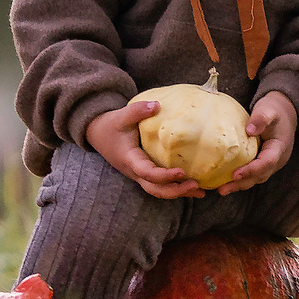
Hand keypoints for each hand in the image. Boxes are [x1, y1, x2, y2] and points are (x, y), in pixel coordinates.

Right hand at [85, 98, 201, 199]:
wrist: (98, 134)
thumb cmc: (110, 125)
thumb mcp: (120, 116)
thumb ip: (137, 111)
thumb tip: (157, 105)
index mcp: (130, 160)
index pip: (147, 173)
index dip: (164, 176)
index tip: (182, 172)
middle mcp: (135, 172)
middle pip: (155, 189)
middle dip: (176, 191)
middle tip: (196, 186)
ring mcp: (140, 174)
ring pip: (159, 191)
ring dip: (179, 193)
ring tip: (201, 192)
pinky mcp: (145, 173)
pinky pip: (161, 185)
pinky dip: (176, 187)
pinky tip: (193, 186)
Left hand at [220, 92, 296, 193]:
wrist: (284, 113)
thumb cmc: (274, 110)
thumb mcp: (268, 110)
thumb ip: (261, 118)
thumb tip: (250, 130)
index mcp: (279, 148)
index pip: (266, 163)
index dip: (251, 170)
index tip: (235, 174)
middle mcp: (276, 160)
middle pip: (260, 176)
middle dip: (241, 183)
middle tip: (222, 189)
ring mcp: (270, 163)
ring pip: (256, 178)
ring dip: (239, 185)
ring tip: (221, 190)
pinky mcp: (263, 163)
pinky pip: (252, 174)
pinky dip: (240, 179)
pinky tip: (224, 182)